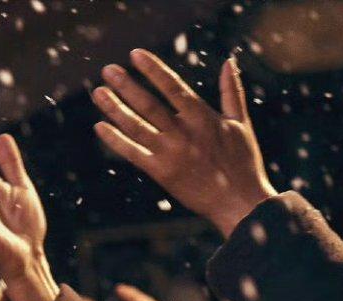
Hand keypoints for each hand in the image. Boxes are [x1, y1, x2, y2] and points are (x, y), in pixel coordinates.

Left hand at [92, 52, 277, 237]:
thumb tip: (228, 61)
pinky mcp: (161, 173)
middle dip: (126, 86)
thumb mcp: (240, 123)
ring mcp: (170, 153)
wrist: (239, 202)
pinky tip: (100, 126)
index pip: (173, 87)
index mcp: (202, 118)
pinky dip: (115, 140)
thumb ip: (231, 91)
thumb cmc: (243, 162)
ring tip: (98, 92)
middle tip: (108, 70)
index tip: (136, 55)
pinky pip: (133, 153)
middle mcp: (183, 133)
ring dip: (115, 108)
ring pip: (136, 126)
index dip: (153, 69)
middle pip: (149, 105)